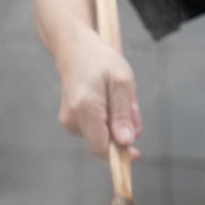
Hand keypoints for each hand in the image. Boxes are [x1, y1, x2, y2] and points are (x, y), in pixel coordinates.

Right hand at [56, 25, 141, 159]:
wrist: (75, 49)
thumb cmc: (101, 61)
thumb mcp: (122, 82)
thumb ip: (123, 114)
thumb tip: (125, 142)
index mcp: (85, 108)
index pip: (101, 148)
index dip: (120, 154)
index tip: (136, 152)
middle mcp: (72, 118)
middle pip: (103, 143)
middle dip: (122, 132)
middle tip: (131, 108)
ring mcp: (68, 121)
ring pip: (101, 137)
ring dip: (116, 125)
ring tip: (117, 99)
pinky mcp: (70, 121)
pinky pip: (95, 130)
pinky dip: (107, 121)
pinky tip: (107, 102)